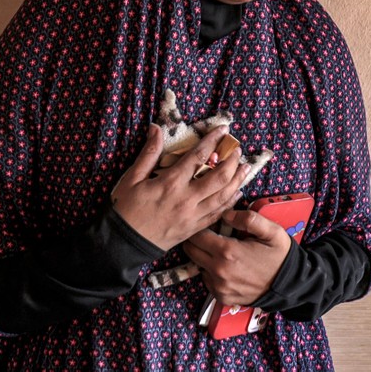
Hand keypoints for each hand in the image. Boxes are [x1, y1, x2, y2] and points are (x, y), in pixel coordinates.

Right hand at [112, 124, 249, 251]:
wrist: (125, 243)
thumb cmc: (126, 209)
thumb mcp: (132, 178)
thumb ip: (148, 153)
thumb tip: (156, 128)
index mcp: (171, 183)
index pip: (198, 156)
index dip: (213, 141)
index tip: (223, 129)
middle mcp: (186, 199)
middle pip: (218, 177)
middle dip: (231, 161)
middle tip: (237, 150)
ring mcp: (193, 215)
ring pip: (223, 196)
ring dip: (236, 180)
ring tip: (245, 168)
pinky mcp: (194, 228)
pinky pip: (217, 214)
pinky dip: (230, 202)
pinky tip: (236, 193)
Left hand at [183, 208, 291, 304]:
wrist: (289, 285)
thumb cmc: (279, 255)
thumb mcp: (271, 231)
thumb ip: (248, 218)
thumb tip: (225, 214)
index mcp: (227, 252)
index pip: (196, 235)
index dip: (200, 227)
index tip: (209, 224)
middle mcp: (219, 271)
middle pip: (191, 251)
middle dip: (196, 240)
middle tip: (211, 235)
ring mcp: (219, 287)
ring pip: (197, 265)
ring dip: (203, 257)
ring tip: (220, 251)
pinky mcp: (222, 298)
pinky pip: (207, 281)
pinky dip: (211, 272)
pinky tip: (226, 266)